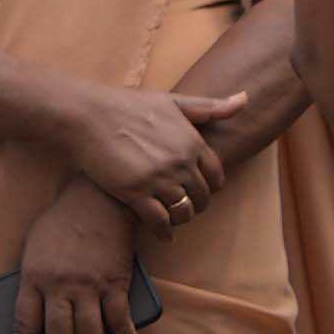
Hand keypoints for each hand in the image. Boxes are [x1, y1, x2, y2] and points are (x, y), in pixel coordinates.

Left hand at [9, 178, 144, 333]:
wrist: (97, 198)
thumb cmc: (62, 225)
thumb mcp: (34, 250)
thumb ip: (34, 284)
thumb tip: (39, 323)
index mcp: (32, 278)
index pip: (24, 328)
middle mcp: (59, 286)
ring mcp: (88, 285)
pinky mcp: (116, 282)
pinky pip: (120, 320)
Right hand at [50, 81, 217, 222]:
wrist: (87, 116)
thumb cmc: (126, 105)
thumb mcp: (172, 101)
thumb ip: (209, 107)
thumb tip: (246, 99)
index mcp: (192, 141)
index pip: (216, 175)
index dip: (211, 186)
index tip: (201, 190)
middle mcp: (180, 162)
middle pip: (202, 197)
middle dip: (196, 205)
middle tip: (186, 208)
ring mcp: (159, 179)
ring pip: (183, 212)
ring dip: (181, 219)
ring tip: (173, 220)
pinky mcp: (136, 194)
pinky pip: (159, 222)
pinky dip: (164, 232)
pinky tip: (163, 234)